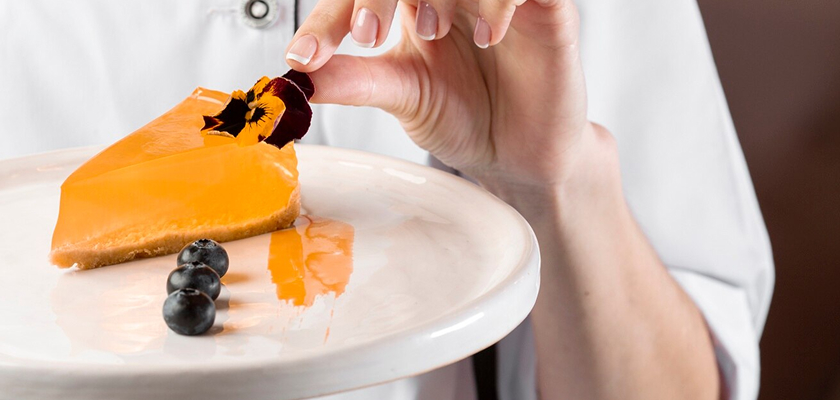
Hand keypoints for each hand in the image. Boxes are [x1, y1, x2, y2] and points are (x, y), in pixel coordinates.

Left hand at [286, 0, 597, 192]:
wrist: (519, 152)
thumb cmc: (463, 113)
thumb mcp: (399, 95)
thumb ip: (353, 81)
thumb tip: (296, 80)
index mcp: (406, 2)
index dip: (329, 17)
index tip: (306, 55)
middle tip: (366, 33)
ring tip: (430, 34)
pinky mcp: (544, 9)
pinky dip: (498, 2)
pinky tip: (487, 37)